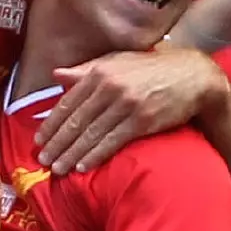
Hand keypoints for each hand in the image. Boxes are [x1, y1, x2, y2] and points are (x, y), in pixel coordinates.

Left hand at [35, 48, 228, 174]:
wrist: (192, 76)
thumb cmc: (151, 68)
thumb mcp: (117, 61)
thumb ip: (85, 70)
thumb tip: (56, 75)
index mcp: (100, 71)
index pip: (68, 102)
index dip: (51, 124)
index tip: (38, 140)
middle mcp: (110, 86)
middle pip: (76, 121)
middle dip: (57, 143)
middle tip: (42, 160)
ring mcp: (126, 104)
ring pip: (91, 134)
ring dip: (71, 154)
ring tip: (57, 169)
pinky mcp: (142, 121)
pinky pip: (112, 142)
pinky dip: (95, 156)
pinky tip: (82, 167)